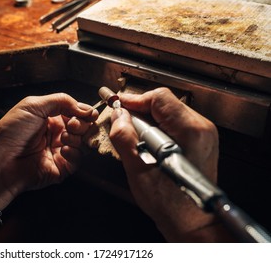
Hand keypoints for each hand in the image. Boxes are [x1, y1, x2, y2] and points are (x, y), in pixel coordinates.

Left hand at [0, 93, 97, 209]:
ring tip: (64, 138)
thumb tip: (85, 108)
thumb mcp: (33, 106)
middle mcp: (56, 134)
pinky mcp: (60, 169)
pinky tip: (64, 150)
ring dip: (77, 138)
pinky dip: (75, 154)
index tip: (90, 113)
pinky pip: (77, 160)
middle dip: (82, 124)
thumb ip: (61, 101)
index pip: (76, 112)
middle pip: (83, 127)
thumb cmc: (10, 132)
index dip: (84, 112)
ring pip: (83, 143)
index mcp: (50, 118)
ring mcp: (59, 151)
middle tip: (73, 125)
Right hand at [109, 88, 221, 240]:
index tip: (119, 106)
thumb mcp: (138, 169)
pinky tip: (149, 144)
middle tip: (123, 124)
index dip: (135, 100)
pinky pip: (173, 123)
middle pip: (164, 103)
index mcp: (190, 131)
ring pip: (168, 112)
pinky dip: (157, 128)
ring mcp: (203, 134)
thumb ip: (125, 138)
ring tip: (137, 139)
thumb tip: (118, 116)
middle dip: (140, 111)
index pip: (159, 98)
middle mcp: (201, 128)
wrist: (191, 221)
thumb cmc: (170, 203)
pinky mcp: (199, 140)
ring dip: (148, 121)